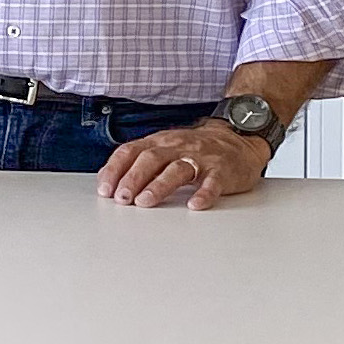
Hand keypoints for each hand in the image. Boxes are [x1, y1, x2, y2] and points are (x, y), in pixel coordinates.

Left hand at [98, 118, 268, 209]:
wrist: (238, 138)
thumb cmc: (195, 148)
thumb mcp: (164, 147)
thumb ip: (139, 161)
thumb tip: (108, 179)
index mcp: (160, 141)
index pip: (131, 151)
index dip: (116, 169)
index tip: (105, 189)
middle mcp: (177, 147)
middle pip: (151, 159)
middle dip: (133, 178)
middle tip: (122, 198)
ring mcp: (200, 158)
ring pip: (177, 170)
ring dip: (159, 186)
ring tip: (145, 202)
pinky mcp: (222, 170)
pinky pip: (213, 182)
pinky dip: (203, 194)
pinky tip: (194, 204)